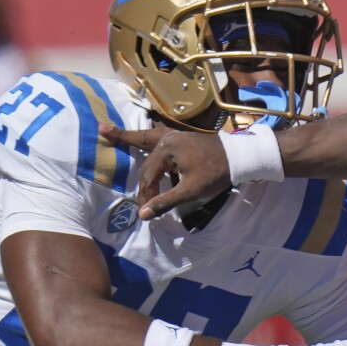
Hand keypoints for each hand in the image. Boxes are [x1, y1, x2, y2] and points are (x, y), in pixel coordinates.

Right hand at [100, 124, 230, 220]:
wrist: (241, 156)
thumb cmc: (217, 173)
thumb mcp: (191, 191)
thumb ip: (165, 202)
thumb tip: (143, 214)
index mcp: (166, 149)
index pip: (149, 177)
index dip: (147, 196)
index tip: (148, 212)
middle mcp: (167, 138)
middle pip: (147, 163)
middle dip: (144, 183)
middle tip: (139, 200)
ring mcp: (174, 135)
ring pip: (146, 140)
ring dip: (128, 138)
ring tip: (105, 130)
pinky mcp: (182, 137)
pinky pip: (157, 137)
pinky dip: (145, 137)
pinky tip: (142, 133)